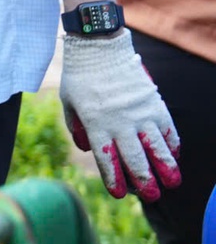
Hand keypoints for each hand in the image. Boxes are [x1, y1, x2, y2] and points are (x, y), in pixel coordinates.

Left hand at [60, 30, 180, 199]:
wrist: (100, 47)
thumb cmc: (80, 76)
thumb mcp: (69, 103)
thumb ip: (78, 127)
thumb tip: (89, 149)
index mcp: (95, 123)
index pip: (106, 158)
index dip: (114, 178)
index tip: (120, 193)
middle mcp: (119, 122)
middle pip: (135, 158)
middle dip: (144, 181)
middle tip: (151, 197)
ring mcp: (139, 113)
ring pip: (156, 146)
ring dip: (166, 167)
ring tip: (173, 183)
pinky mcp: (153, 102)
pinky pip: (166, 127)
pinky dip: (172, 142)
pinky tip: (174, 155)